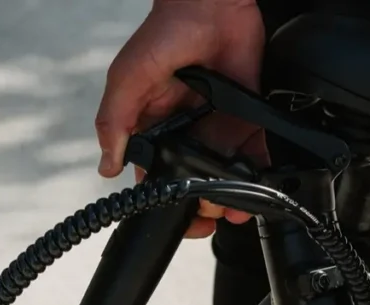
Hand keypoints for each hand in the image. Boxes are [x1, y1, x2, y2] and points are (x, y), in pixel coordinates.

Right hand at [95, 0, 265, 237]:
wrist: (212, 4)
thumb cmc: (166, 33)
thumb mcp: (129, 78)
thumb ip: (116, 120)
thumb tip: (107, 166)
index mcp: (156, 130)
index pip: (158, 177)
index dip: (169, 203)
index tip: (181, 218)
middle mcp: (188, 134)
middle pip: (197, 183)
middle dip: (206, 205)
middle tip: (211, 211)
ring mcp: (218, 130)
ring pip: (228, 178)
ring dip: (235, 199)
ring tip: (237, 209)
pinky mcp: (247, 122)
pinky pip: (257, 155)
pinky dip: (262, 175)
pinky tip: (261, 188)